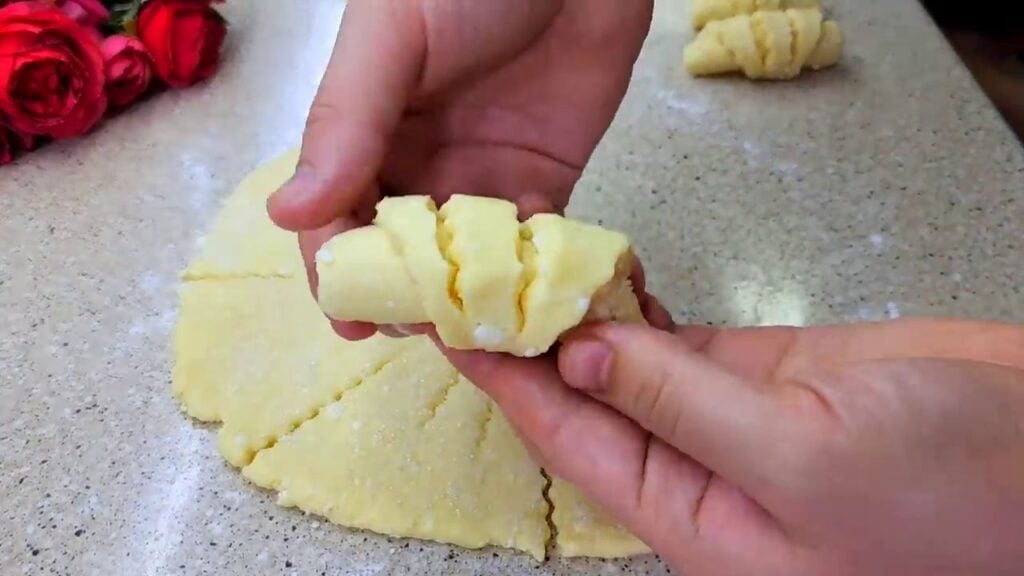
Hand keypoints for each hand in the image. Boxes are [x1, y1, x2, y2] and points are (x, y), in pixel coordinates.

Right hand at [267, 0, 652, 339]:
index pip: (337, 218)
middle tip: (424, 337)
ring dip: (466, 306)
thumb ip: (346, 122)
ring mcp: (482, 182)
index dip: (340, 273)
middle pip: (397, 257)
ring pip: (461, 267)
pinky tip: (531, 312)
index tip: (354, 321)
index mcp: (366, 134)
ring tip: (480, 342)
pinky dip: (528, 284)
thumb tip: (288, 212)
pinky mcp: (543, 187)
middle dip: (404, 302)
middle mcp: (417, 167)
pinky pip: (529, 253)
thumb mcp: (391, 39)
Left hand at [444, 318, 1023, 574]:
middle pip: (592, 408)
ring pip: (630, 368)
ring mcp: (729, 417)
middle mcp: (700, 474)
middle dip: (533, 349)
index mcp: (695, 523)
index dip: (511, 389)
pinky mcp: (762, 373)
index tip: (458, 333)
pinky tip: (599, 277)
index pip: (575, 446)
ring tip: (522, 269)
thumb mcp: (800, 457)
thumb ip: (681, 403)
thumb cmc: (949, 490)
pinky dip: (638, 308)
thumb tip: (579, 356)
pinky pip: (677, 340)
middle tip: (478, 284)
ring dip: (579, 322)